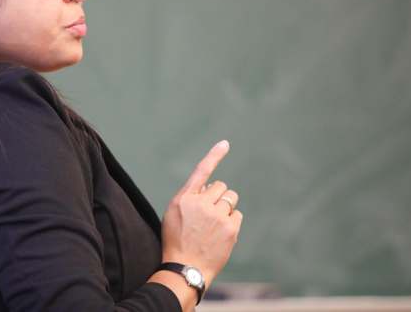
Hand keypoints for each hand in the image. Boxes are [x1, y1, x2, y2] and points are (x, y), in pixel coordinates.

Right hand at [159, 140, 242, 287]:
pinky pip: (237, 214)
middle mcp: (201, 203)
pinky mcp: (230, 228)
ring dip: (225, 206)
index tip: (226, 143)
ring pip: (230, 198)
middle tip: (209, 213)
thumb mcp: (173, 214)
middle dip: (217, 196)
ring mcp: (217, 216)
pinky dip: (231, 220)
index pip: (202, 171)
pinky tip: (221, 232)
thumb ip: (190, 197)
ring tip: (214, 223)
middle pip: (221, 187)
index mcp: (184, 198)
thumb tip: (209, 187)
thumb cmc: (176, 240)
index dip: (214, 155)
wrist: (185, 268)